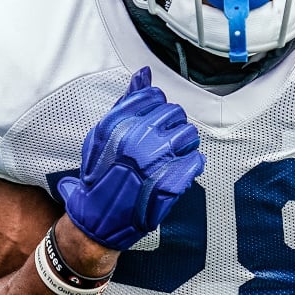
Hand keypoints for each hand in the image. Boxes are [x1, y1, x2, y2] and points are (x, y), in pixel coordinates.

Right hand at [57, 67, 204, 249]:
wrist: (98, 219)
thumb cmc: (99, 177)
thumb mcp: (102, 135)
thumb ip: (126, 103)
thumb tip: (143, 75)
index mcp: (119, 125)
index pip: (154, 97)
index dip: (156, 107)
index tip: (152, 120)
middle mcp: (138, 140)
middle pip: (174, 113)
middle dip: (171, 124)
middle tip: (162, 140)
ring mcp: (156, 161)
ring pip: (189, 135)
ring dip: (183, 143)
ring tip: (171, 155)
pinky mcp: (172, 182)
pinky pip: (196, 160)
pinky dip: (190, 164)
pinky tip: (177, 170)